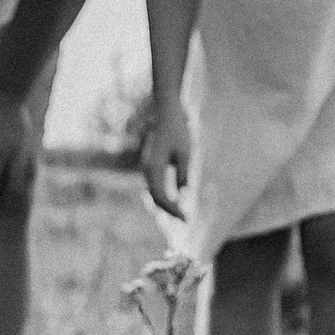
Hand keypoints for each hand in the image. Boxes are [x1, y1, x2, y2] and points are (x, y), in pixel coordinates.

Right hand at [141, 97, 191, 218]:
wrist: (168, 112)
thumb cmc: (178, 130)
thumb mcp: (185, 152)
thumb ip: (183, 173)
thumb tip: (183, 193)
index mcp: (153, 167)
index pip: (161, 196)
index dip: (172, 209)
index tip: (186, 218)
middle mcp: (147, 170)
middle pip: (156, 198)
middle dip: (170, 211)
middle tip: (187, 221)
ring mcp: (148, 168)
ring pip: (155, 194)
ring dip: (167, 206)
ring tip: (182, 215)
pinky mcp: (153, 166)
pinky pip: (156, 187)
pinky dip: (165, 197)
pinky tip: (176, 203)